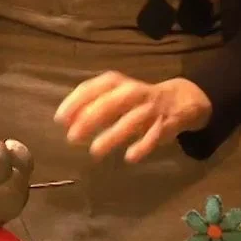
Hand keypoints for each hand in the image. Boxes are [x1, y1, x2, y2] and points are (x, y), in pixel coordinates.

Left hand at [54, 73, 211, 162]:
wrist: (180, 99)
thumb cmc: (136, 99)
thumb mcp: (114, 95)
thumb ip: (91, 106)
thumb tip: (66, 122)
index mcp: (117, 83)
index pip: (93, 87)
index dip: (75, 103)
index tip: (60, 120)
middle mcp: (134, 92)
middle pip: (111, 103)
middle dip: (90, 119)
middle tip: (72, 137)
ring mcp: (151, 108)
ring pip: (131, 120)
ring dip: (112, 135)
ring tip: (95, 151)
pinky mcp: (165, 124)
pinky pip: (154, 135)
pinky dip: (143, 146)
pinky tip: (130, 157)